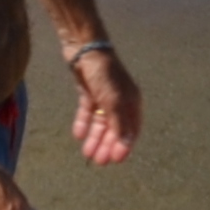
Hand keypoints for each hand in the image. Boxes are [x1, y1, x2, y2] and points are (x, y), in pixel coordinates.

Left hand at [66, 45, 140, 165]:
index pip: (131, 130)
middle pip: (114, 128)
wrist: (83, 48)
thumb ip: (119, 124)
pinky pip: (87, 111)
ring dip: (94, 138)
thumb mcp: (113, 101)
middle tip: (99, 161)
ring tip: (86, 153)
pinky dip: (83, 122)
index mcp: (131, 101)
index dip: (124, 146)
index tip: (116, 160)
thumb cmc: (103, 73)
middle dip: (107, 145)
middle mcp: (119, 100)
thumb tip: (124, 147)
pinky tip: (78, 134)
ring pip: (100, 122)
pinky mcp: (88, 91)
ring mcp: (103, 96)